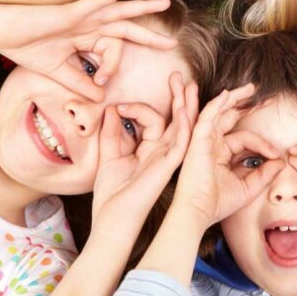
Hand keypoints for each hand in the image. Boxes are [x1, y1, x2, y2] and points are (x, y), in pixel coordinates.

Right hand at [0, 0, 176, 100]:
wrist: (0, 29)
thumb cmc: (24, 45)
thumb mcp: (57, 71)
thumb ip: (80, 83)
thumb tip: (101, 99)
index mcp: (86, 38)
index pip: (113, 49)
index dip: (112, 67)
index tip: (100, 82)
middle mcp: (89, 24)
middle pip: (127, 29)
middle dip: (150, 35)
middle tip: (172, 43)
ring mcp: (83, 15)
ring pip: (120, 10)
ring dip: (143, 7)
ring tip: (165, 4)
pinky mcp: (72, 10)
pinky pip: (98, 0)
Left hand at [89, 73, 198, 244]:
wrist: (112, 219)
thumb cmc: (111, 194)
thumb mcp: (108, 155)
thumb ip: (111, 132)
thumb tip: (112, 109)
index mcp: (150, 150)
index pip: (152, 120)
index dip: (136, 109)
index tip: (116, 108)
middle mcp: (163, 152)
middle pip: (176, 119)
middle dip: (178, 97)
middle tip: (177, 76)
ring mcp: (168, 159)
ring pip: (184, 127)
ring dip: (186, 105)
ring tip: (188, 85)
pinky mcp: (169, 166)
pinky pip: (182, 142)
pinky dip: (184, 125)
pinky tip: (185, 110)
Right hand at [171, 84, 284, 230]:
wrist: (199, 212)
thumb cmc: (218, 203)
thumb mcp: (248, 187)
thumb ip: (264, 174)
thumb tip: (281, 162)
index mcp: (221, 153)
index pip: (245, 138)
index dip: (263, 143)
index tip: (277, 153)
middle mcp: (212, 143)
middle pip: (229, 117)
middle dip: (246, 105)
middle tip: (264, 96)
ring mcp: (204, 140)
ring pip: (219, 111)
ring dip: (233, 98)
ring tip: (249, 88)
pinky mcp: (198, 140)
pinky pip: (208, 117)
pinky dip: (217, 105)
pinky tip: (227, 95)